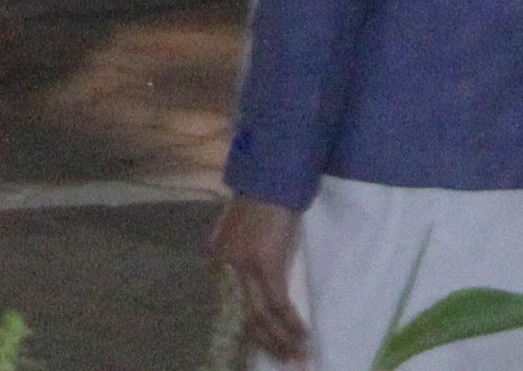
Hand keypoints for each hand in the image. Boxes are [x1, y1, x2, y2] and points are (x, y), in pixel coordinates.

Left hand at [209, 195, 311, 360]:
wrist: (274, 172)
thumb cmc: (268, 194)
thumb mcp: (249, 227)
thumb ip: (248, 251)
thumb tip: (263, 277)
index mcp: (219, 257)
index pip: (233, 305)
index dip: (252, 331)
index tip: (270, 347)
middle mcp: (225, 266)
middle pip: (245, 317)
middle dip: (269, 343)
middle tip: (289, 361)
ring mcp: (244, 265)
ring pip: (261, 316)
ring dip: (282, 339)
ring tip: (299, 356)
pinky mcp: (264, 262)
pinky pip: (277, 302)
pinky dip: (291, 322)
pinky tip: (302, 334)